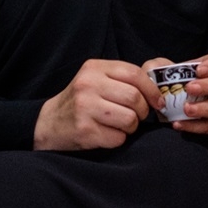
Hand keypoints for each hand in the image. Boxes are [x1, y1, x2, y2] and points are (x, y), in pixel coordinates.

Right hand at [34, 59, 162, 150]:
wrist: (50, 123)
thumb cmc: (81, 101)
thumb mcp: (96, 79)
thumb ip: (122, 79)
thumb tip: (157, 88)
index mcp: (94, 68)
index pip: (134, 74)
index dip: (152, 89)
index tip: (157, 101)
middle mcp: (88, 85)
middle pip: (135, 98)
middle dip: (142, 110)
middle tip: (137, 115)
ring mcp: (85, 108)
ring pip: (130, 119)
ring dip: (131, 126)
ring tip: (120, 124)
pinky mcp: (85, 131)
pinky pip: (118, 138)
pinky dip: (118, 138)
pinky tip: (107, 133)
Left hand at [143, 52, 207, 135]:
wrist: (162, 107)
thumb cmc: (166, 84)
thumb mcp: (159, 70)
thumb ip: (156, 65)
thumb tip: (155, 70)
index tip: (198, 70)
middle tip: (190, 88)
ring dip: (204, 108)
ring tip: (186, 109)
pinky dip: (193, 126)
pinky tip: (178, 123)